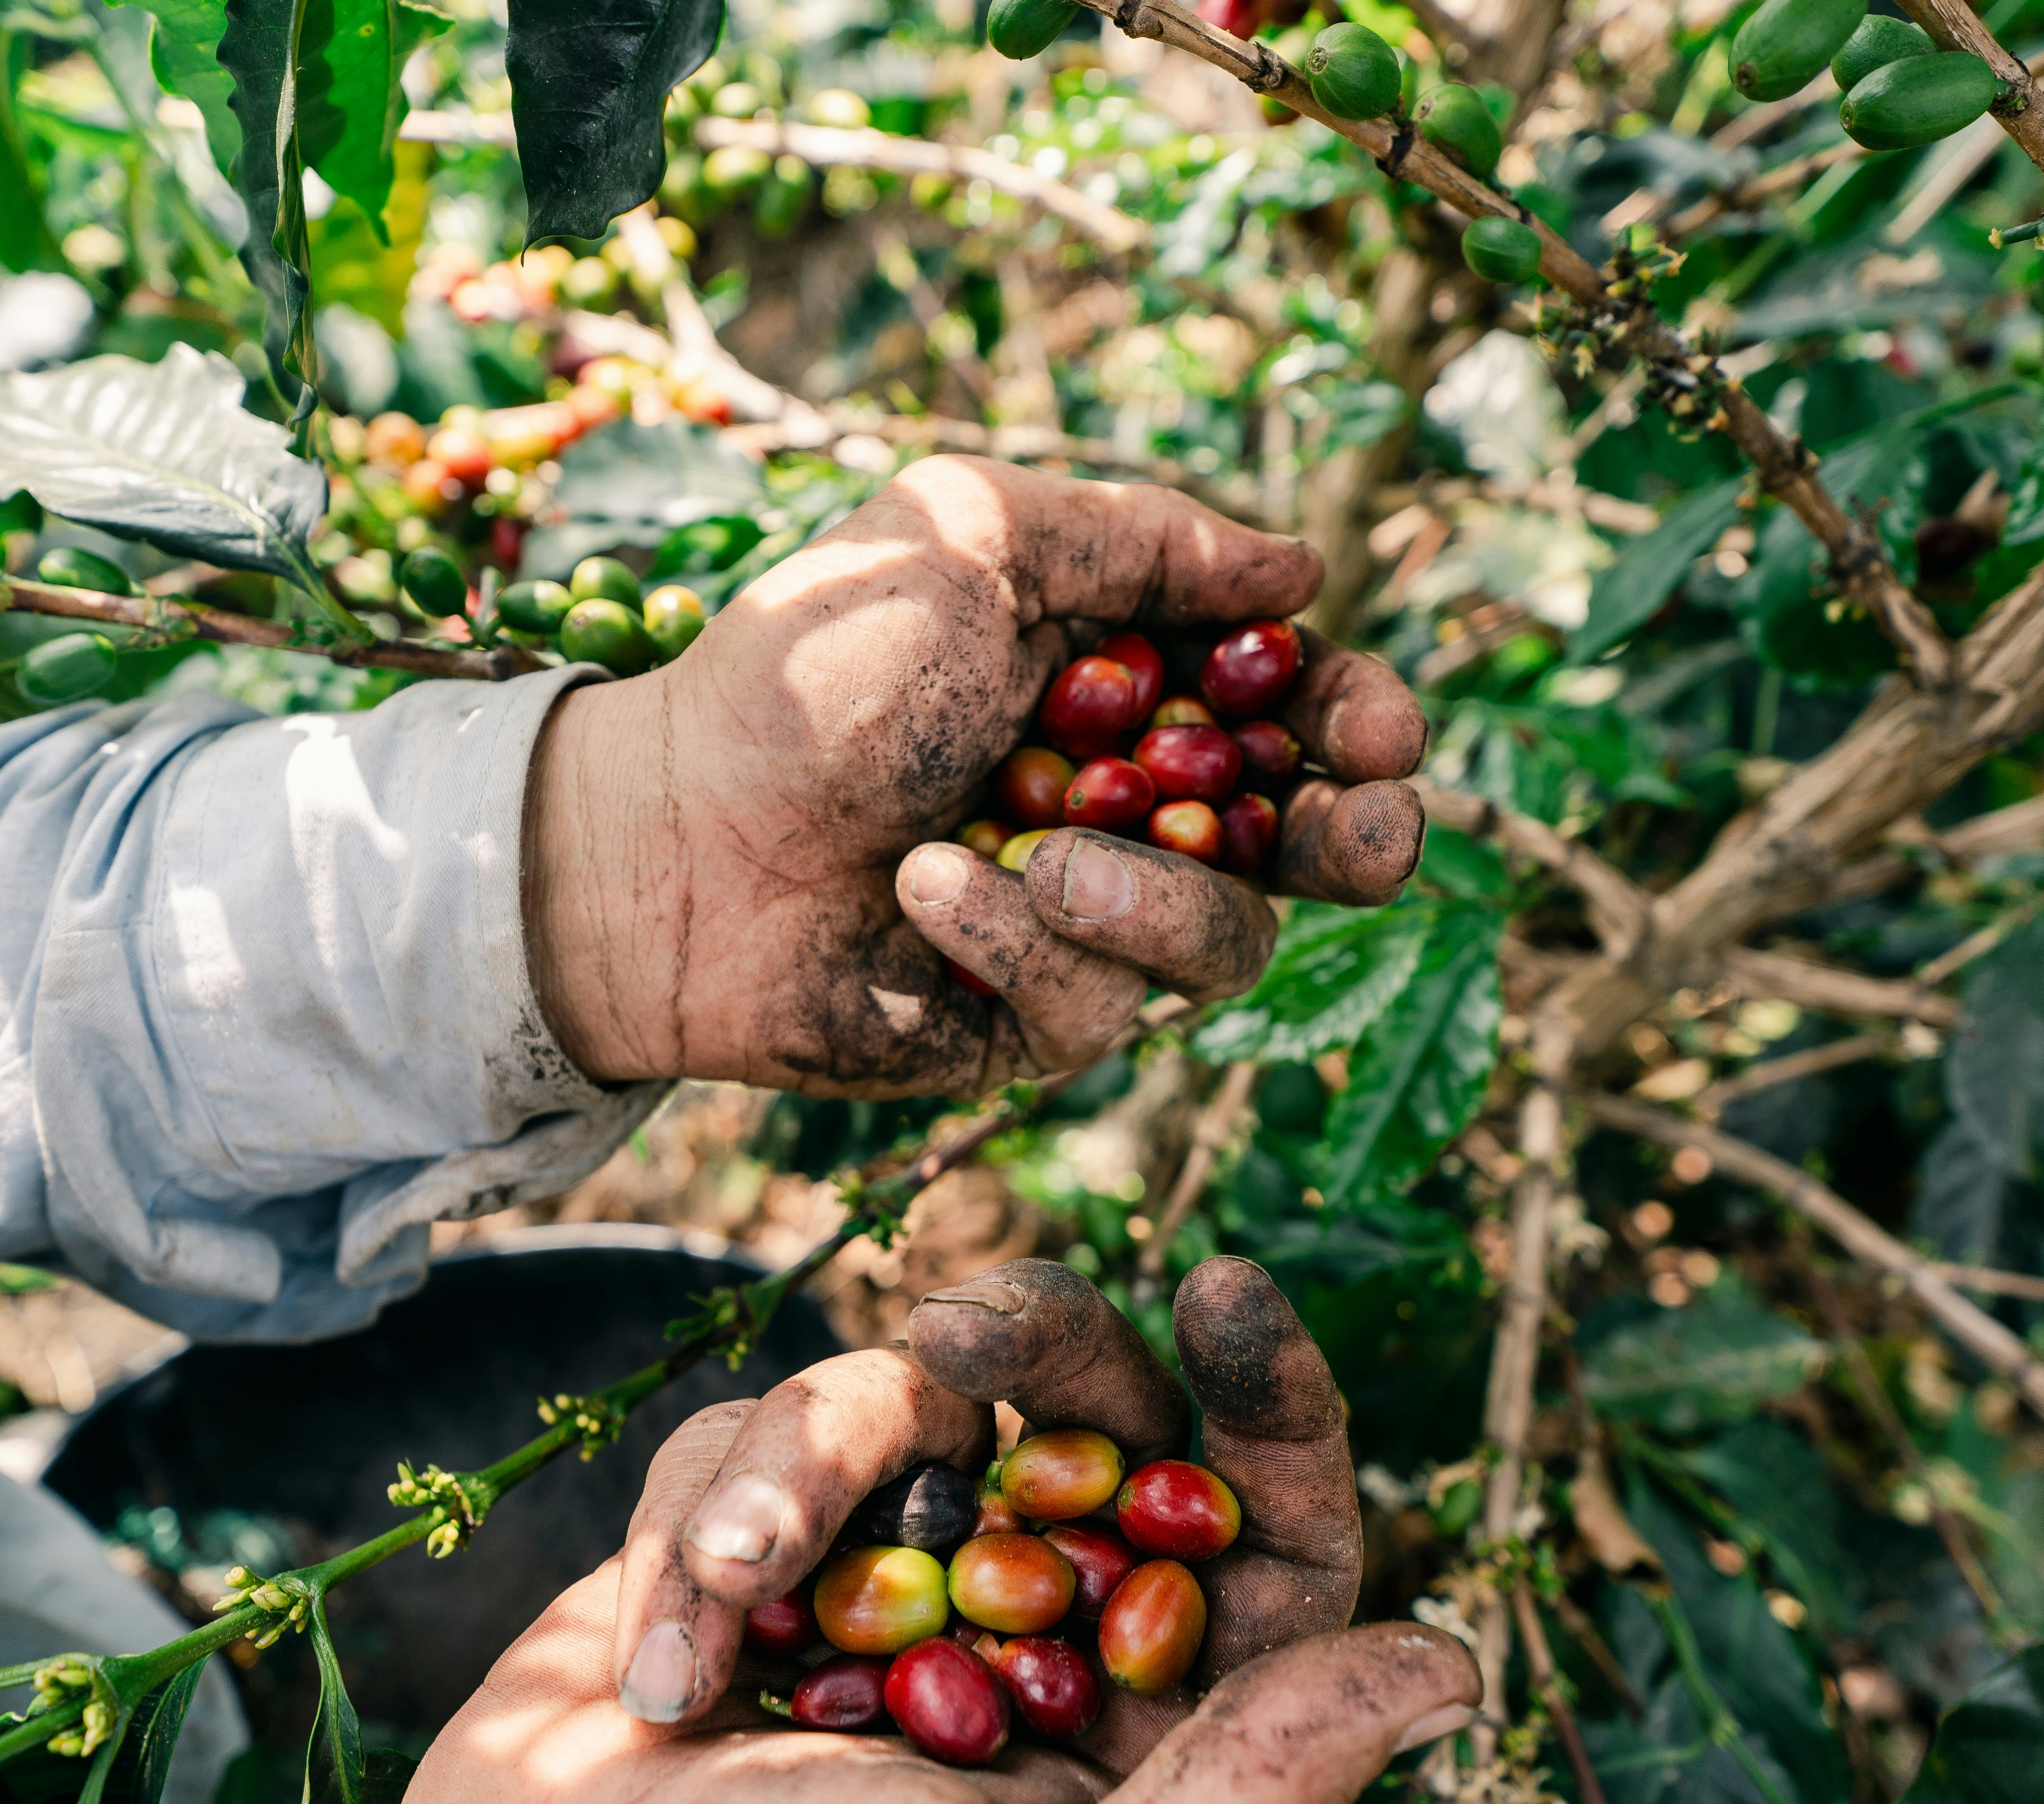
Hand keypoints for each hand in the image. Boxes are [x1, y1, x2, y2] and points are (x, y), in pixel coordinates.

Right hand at [366, 1258, 1478, 1803]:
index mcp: (1144, 1732)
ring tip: (731, 1584)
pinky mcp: (748, 1537)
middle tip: (961, 1341)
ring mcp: (884, 1579)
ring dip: (809, 1465)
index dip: (1271, 1404)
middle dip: (1033, 1346)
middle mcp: (1030, 1637)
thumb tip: (1447, 1665)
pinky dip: (705, 1525)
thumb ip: (1257, 1793)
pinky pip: (759, 1436)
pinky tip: (660, 1672)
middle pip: (1096, 1407)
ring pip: (912, 1401)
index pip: (1265, 1533)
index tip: (1230, 1294)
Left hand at [521, 456, 1430, 1096]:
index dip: (1357, 722)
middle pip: (1314, 850)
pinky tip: (926, 890)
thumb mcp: (974, 538)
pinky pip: (1100, 1006)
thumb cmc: (811, 673)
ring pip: (1225, 943)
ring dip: (1150, 893)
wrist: (671, 833)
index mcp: (1127, 695)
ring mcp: (1083, 929)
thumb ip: (1143, 539)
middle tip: (1361, 827)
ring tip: (1037, 853)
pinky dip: (1017, 939)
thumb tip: (1298, 563)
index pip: (1294, 716)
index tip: (1372, 725)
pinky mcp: (1030, 1025)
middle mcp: (1125, 815)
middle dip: (1362, 838)